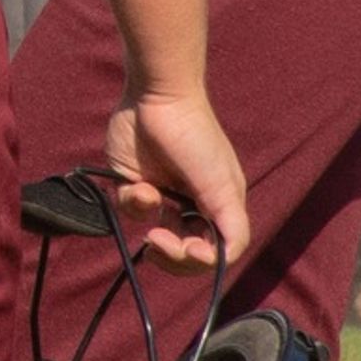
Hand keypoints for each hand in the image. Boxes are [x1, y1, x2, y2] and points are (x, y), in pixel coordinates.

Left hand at [103, 82, 247, 277]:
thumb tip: (225, 261)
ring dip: (148, 218)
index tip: (190, 251)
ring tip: (147, 194)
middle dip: (170, 252)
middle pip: (182, 250)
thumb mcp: (222, 186)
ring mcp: (162, 194)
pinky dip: (131, 200)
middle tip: (157, 242)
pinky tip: (137, 182)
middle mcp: (191, 204)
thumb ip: (231, 226)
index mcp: (218, 206)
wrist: (158, 99)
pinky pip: (129, 208)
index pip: (213, 252)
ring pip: (153, 231)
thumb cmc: (197, 140)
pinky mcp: (132, 182)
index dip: (200, 260)